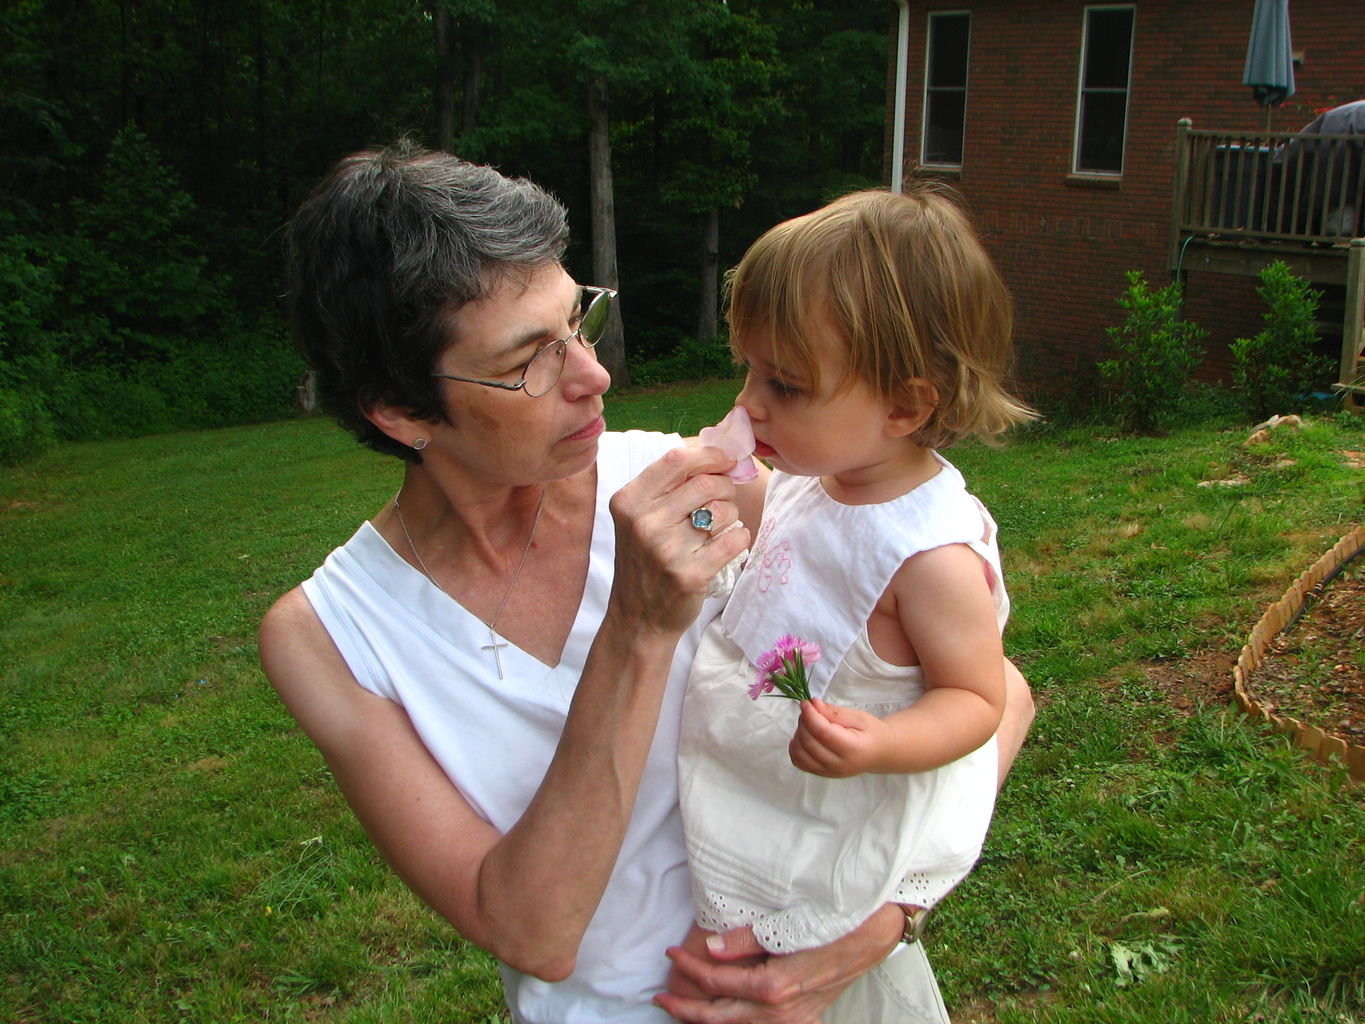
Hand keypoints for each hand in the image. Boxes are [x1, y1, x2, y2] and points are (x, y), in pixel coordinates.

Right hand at [606, 445, 750, 637]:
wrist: (638, 618)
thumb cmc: (644, 561)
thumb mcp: (638, 519)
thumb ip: (668, 487)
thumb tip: (720, 456)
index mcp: (629, 501)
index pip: (676, 460)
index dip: (709, 454)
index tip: (726, 460)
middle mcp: (644, 523)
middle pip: (706, 483)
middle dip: (725, 486)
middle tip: (724, 499)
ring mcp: (666, 550)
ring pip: (723, 511)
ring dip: (731, 514)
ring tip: (719, 527)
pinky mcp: (690, 574)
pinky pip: (735, 540)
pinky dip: (739, 538)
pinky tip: (727, 544)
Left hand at [655, 906, 902, 1022]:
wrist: (876, 933)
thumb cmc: (834, 921)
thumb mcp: (789, 923)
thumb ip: (746, 939)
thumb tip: (711, 948)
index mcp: (775, 986)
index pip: (718, 984)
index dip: (690, 971)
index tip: (670, 954)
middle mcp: (782, 1012)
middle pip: (721, 1019)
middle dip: (686, 1009)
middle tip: (660, 998)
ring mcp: (793, 1021)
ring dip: (707, 1021)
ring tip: (683, 1009)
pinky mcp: (802, 1020)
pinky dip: (734, 1022)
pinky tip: (721, 1014)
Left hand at [787, 698, 889, 777]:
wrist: (880, 753)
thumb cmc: (872, 733)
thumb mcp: (859, 717)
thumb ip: (835, 712)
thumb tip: (814, 704)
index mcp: (852, 750)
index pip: (823, 733)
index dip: (810, 716)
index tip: (806, 703)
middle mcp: (839, 765)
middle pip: (809, 742)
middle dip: (803, 722)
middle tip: (809, 710)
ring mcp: (829, 772)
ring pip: (800, 754)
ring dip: (798, 734)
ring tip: (808, 723)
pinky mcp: (822, 774)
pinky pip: (799, 762)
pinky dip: (796, 748)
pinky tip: (804, 736)